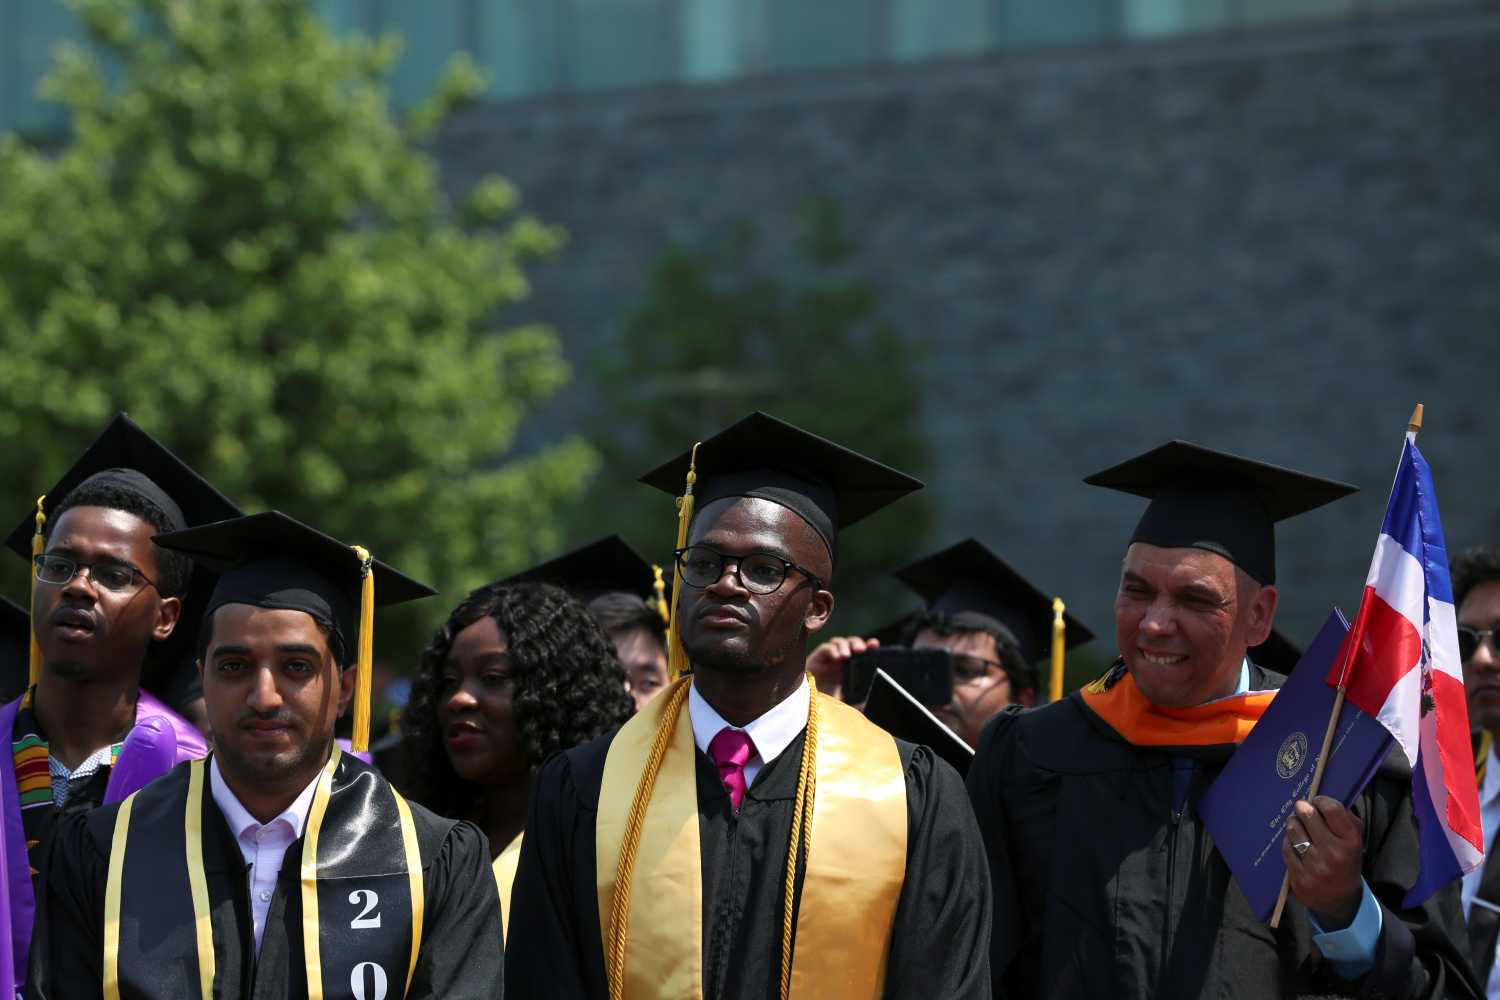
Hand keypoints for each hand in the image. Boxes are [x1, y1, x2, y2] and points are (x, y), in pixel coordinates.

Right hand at [804, 636, 879, 702]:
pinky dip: (832, 649)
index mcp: (850, 669)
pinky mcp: (816, 659)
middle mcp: (840, 661)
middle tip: (862, 650)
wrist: (807, 708)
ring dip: (845, 646)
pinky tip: (836, 657)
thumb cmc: (827, 706)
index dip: (868, 646)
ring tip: (847, 656)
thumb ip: (858, 703)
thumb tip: (869, 702)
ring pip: (838, 642)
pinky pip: (825, 648)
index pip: (861, 652)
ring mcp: (828, 659)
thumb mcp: (847, 704)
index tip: (875, 645)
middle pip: (851, 644)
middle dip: (857, 643)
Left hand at [1283, 795, 1363, 928]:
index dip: (1321, 800)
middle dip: (1302, 808)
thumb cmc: (1346, 862)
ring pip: (1293, 829)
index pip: (1332, 809)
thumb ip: (1344, 818)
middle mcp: (1334, 854)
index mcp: (1351, 842)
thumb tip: (1321, 800)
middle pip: (1308, 815)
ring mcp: (1315, 867)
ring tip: (1298, 824)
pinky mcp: (1299, 877)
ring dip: (1293, 823)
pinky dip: (1289, 841)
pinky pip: (1286, 847)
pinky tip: (1295, 842)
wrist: (1341, 900)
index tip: (1317, 802)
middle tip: (1302, 809)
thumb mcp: (1354, 841)